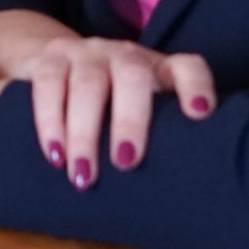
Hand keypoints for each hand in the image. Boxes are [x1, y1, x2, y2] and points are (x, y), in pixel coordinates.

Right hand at [13, 35, 215, 189]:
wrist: (56, 61)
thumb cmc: (112, 103)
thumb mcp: (141, 113)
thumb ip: (160, 138)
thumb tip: (178, 196)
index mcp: (159, 69)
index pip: (187, 67)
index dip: (196, 86)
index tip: (199, 113)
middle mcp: (125, 55)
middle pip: (133, 75)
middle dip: (129, 120)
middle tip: (125, 163)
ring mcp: (87, 52)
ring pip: (88, 84)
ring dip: (84, 132)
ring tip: (83, 175)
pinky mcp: (50, 58)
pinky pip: (49, 84)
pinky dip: (49, 122)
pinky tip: (55, 154)